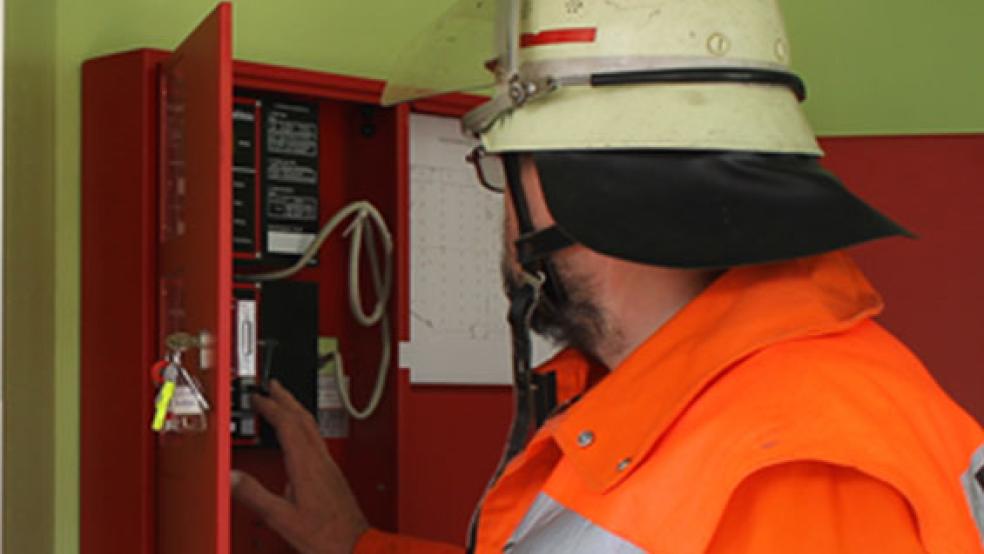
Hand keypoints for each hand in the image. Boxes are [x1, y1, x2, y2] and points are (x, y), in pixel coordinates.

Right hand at [231, 380, 368, 553]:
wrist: (355, 544)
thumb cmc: (325, 535)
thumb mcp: (281, 518)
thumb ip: (255, 496)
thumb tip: (233, 477)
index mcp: (307, 465)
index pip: (288, 424)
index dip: (272, 407)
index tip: (258, 397)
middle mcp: (321, 460)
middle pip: (304, 418)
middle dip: (287, 399)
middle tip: (273, 386)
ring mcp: (329, 465)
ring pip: (312, 427)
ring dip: (296, 411)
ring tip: (283, 403)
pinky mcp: (333, 474)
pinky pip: (316, 440)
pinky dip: (303, 428)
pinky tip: (297, 436)